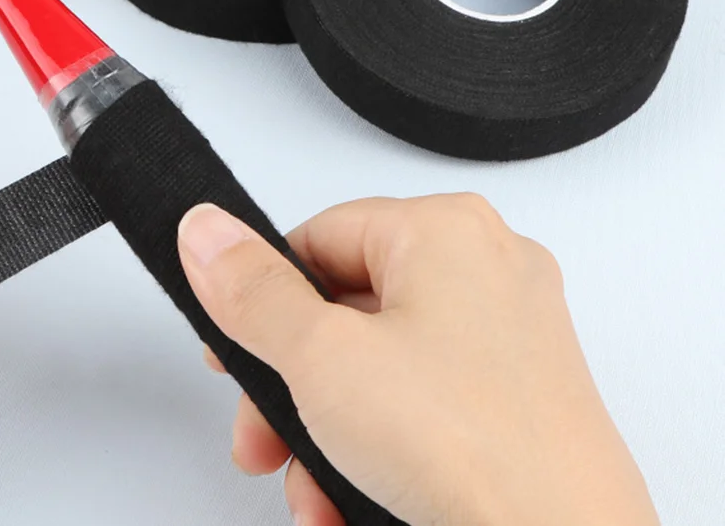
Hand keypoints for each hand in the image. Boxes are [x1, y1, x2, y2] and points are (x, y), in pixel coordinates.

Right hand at [178, 195, 659, 525]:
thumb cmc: (472, 451)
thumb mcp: (323, 359)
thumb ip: (252, 291)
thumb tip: (206, 230)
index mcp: (446, 229)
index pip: (316, 239)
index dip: (262, 300)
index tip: (232, 356)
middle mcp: (488, 267)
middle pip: (346, 310)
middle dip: (293, 389)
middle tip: (264, 439)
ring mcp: (511, 334)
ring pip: (381, 366)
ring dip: (329, 433)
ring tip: (313, 491)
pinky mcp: (521, 394)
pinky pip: (425, 403)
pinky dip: (382, 447)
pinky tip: (353, 502)